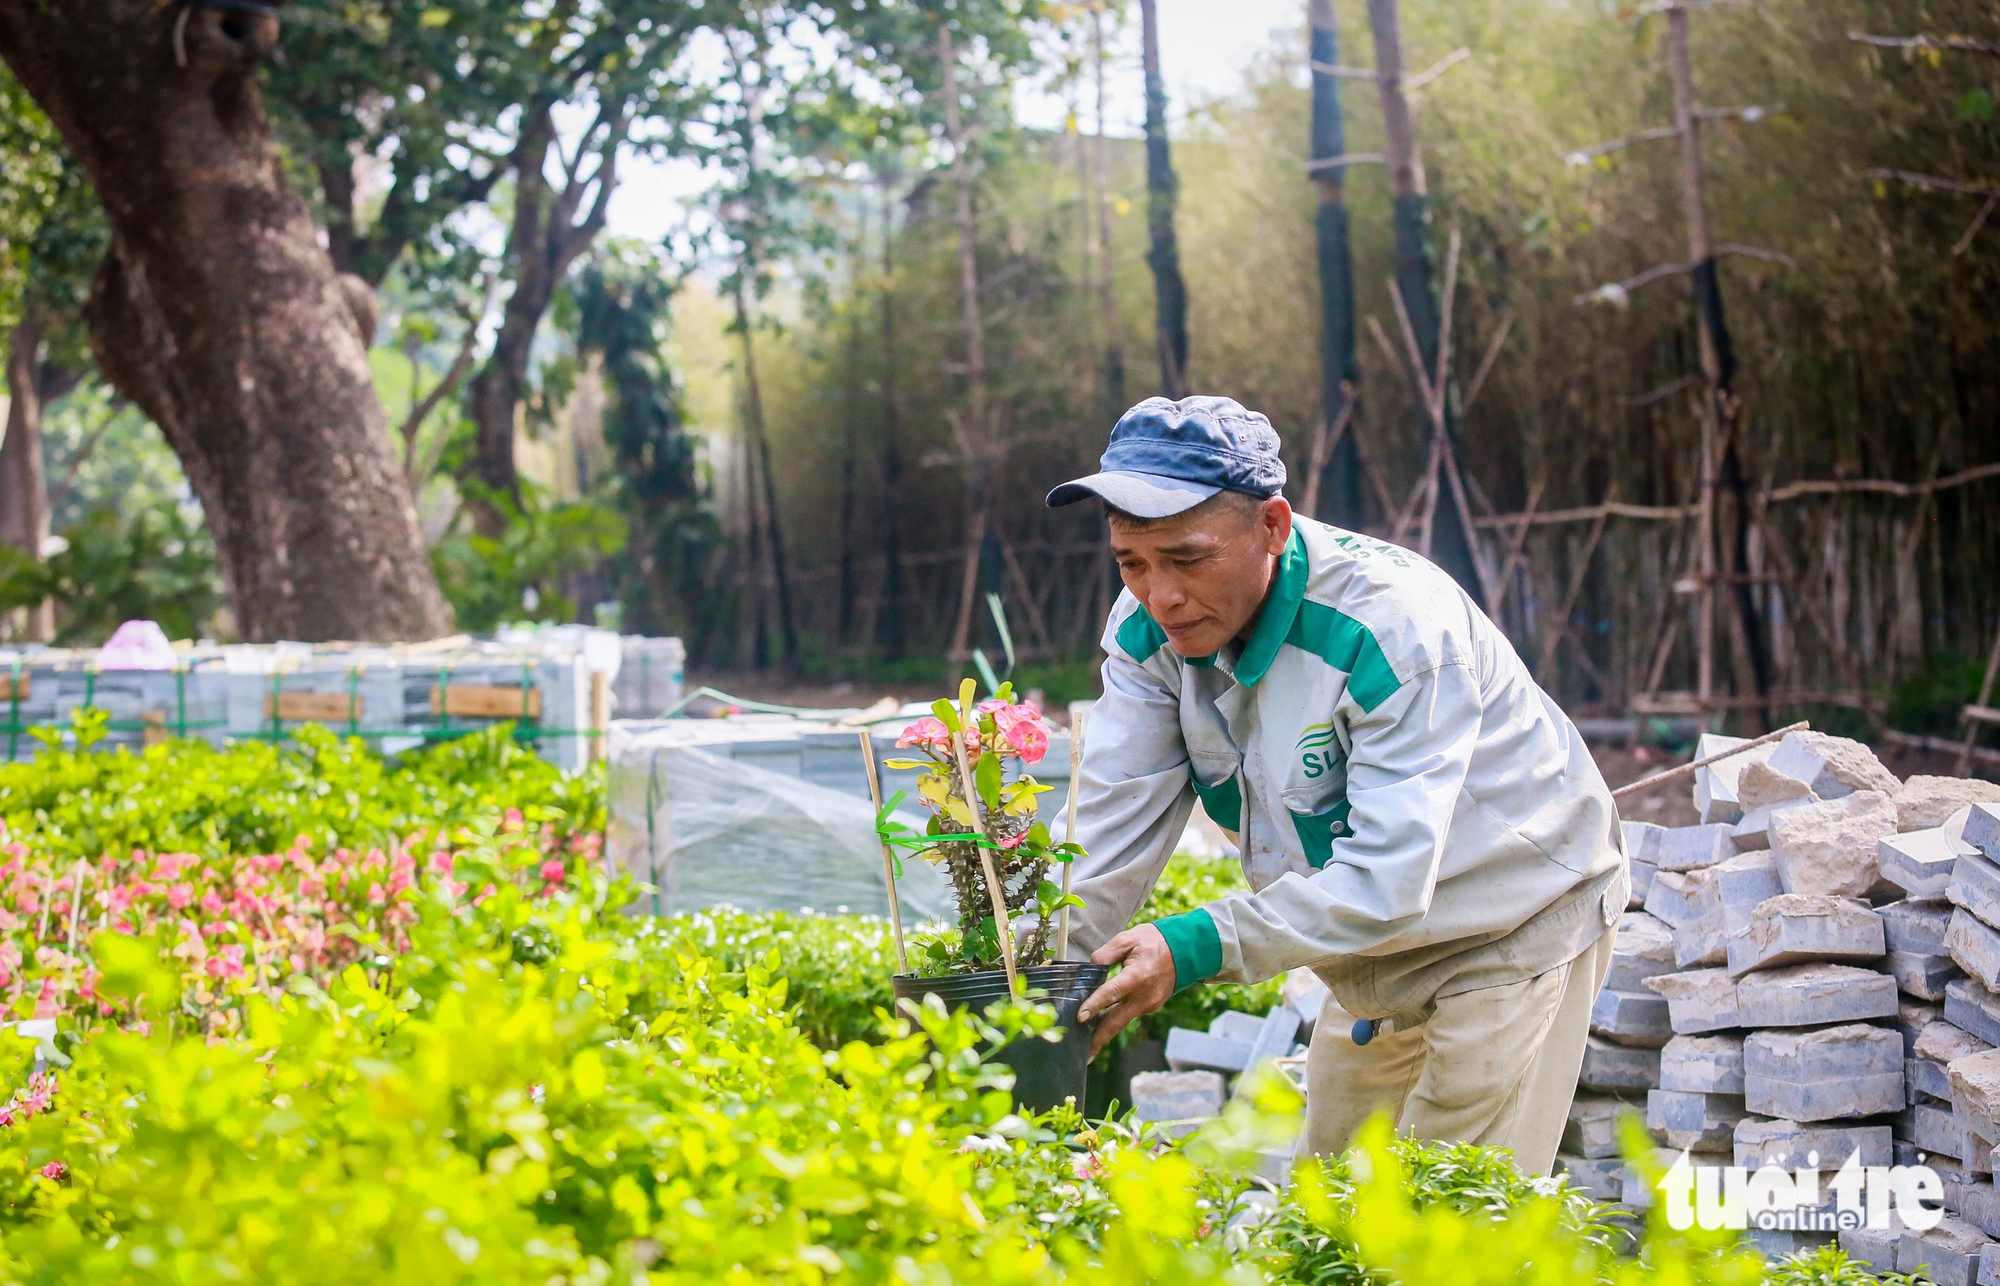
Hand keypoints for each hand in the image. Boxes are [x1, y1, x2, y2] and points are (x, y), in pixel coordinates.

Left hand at [1078, 923, 1177, 1057]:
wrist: (1185, 950)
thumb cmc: (1154, 941)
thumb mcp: (1127, 939)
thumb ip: (1106, 954)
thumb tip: (1089, 968)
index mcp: (1137, 976)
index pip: (1111, 993)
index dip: (1094, 1005)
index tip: (1080, 1018)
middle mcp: (1144, 996)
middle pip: (1117, 1022)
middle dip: (1099, 1040)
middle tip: (1083, 1056)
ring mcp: (1149, 1005)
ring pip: (1122, 1021)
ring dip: (1104, 1033)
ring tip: (1086, 1047)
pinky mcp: (1151, 1007)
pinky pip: (1129, 1015)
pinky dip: (1114, 1019)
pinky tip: (1100, 1024)